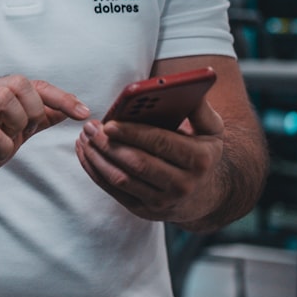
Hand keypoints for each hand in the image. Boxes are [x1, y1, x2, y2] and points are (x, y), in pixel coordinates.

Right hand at [0, 75, 89, 194]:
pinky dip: (2, 145)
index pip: (34, 84)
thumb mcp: (12, 133)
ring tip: (10, 139)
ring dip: (16, 122)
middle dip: (33, 109)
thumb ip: (37, 119)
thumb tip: (69, 109)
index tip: (84, 112)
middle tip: (26, 131)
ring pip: (3, 98)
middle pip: (18, 82)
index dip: (62, 97)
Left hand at [75, 98, 225, 221]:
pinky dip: (95, 172)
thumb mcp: (211, 130)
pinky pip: (113, 191)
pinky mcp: (144, 211)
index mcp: (198, 160)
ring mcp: (161, 202)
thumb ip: (199, 107)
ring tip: (85, 138)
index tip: (109, 122)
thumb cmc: (202, 153)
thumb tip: (180, 85)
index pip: (160, 143)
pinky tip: (86, 154)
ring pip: (121, 179)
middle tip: (90, 127)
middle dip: (109, 144)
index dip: (132, 133)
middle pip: (137, 163)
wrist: (205, 196)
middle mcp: (182, 185)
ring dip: (98, 158)